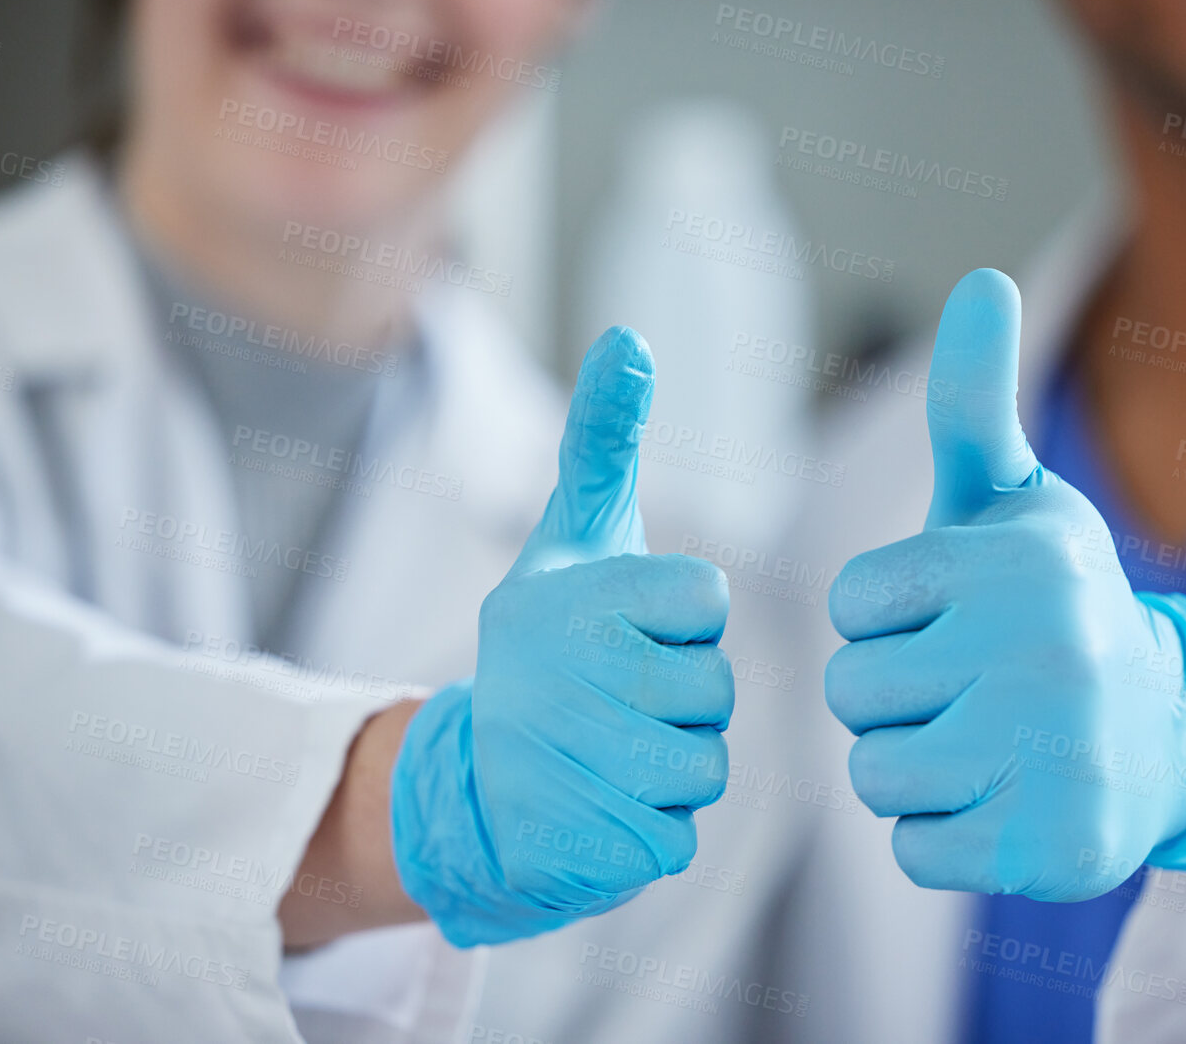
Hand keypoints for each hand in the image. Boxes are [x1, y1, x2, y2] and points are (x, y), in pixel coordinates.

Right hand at [391, 327, 733, 945]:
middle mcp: (557, 679)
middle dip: (682, 701)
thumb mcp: (571, 538)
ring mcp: (564, 767)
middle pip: (714, 690)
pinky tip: (596, 808)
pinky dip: (650, 828)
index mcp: (566, 599)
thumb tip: (630, 338)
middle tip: (613, 700)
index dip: (682, 621)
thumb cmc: (547, 648)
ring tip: (607, 752)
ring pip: (704, 766)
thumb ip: (602, 441)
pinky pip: (678, 836)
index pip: (705, 601)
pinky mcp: (577, 847)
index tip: (627, 628)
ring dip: (672, 767)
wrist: (472, 786)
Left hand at [823, 269, 1185, 899]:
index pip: (850, 607)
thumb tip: (982, 279)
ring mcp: (1060, 758)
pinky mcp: (1058, 850)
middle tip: (965, 686)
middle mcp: (1048, 654)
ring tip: (982, 739)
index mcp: (1020, 563)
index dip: (882, 618)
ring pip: (876, 778)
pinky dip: (943, 833)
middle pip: (853, 695)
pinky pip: (918, 850)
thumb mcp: (1015, 498)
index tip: (946, 618)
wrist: (1166, 731)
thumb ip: (975, 400)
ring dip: (910, 766)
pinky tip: (1003, 797)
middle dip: (890, 695)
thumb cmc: (1054, 603)